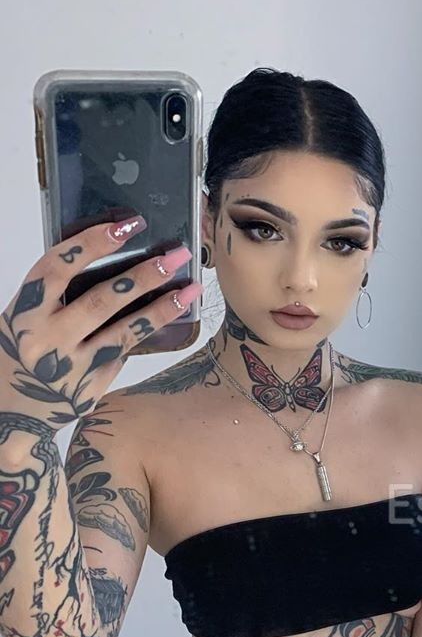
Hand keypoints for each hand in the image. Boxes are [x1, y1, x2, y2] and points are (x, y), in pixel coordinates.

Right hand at [0, 216, 198, 431]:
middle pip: (102, 298)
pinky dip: (146, 332)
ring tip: (190, 288)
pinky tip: (172, 314)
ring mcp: (70, 365)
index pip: (58, 266)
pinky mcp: (91, 387)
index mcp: (24, 311)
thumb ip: (59, 297)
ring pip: (125, 330)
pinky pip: (124, 352)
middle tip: (175, 255)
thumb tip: (111, 266)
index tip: (125, 225)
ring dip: (162, 306)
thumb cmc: (23, 353)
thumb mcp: (27, 319)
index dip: (92, 242)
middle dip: (143, 274)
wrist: (12, 411)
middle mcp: (46, 337)